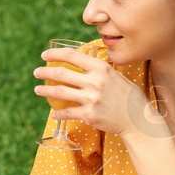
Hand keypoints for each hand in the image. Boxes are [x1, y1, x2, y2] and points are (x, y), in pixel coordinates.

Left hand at [33, 48, 153, 137]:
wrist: (138, 120)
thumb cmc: (129, 97)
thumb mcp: (117, 76)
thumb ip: (100, 71)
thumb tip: (85, 64)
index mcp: (101, 68)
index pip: (72, 55)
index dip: (55, 54)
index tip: (44, 56)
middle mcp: (95, 81)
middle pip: (61, 73)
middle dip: (44, 72)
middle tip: (36, 72)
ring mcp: (91, 99)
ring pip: (60, 92)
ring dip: (45, 91)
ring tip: (37, 90)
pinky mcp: (89, 115)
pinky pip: (67, 112)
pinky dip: (58, 113)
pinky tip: (53, 113)